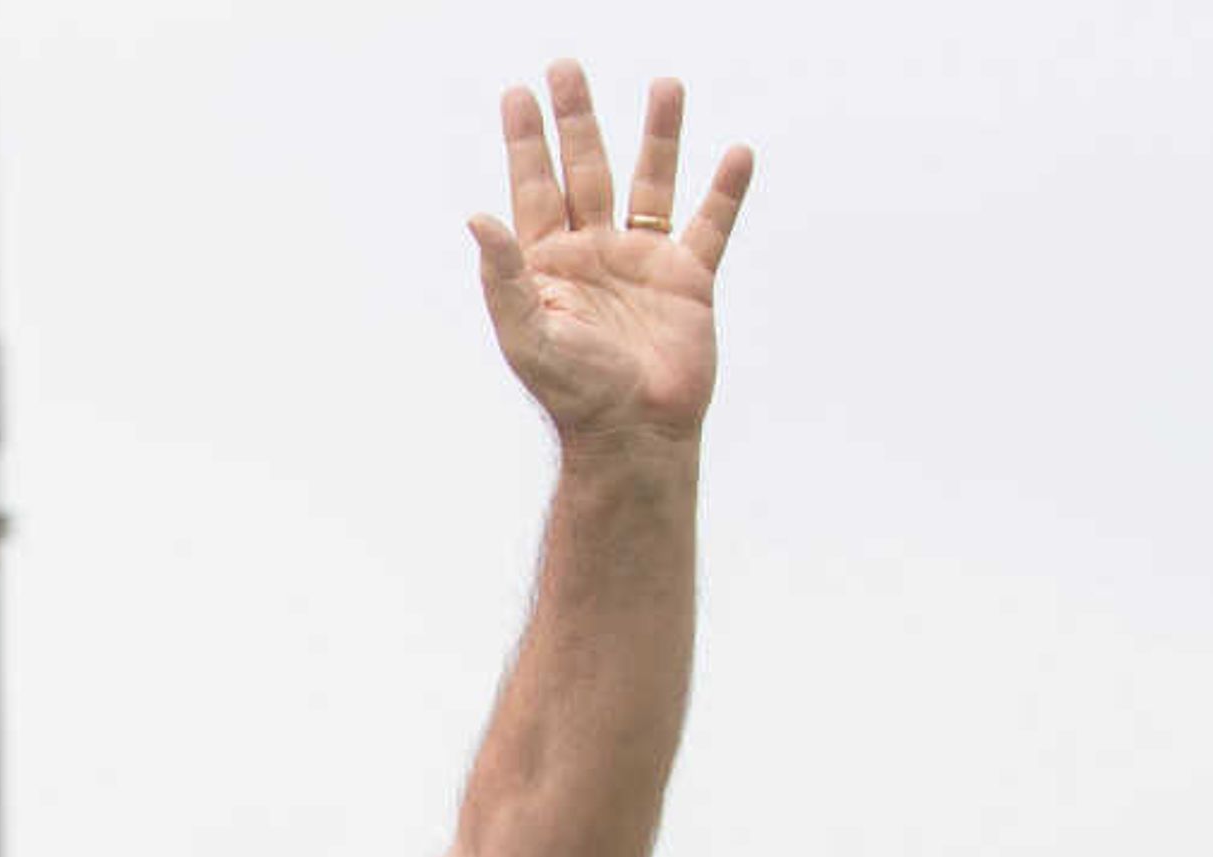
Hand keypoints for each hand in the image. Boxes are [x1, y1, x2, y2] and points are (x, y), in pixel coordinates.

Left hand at [469, 64, 752, 443]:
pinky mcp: (690, 280)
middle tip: (566, 67)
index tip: (519, 93)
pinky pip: (710, 224)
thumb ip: (503, 276)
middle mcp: (594, 254)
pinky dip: (725, 191)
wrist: (634, 434)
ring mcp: (643, 264)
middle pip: (585, 170)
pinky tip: (736, 154)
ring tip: (665, 84)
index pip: (534, 188)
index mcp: (549, 265)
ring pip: (652, 183)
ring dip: (659, 134)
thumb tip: (477, 217)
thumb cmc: (573, 394)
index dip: (527, 141)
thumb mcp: (527, 334)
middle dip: (577, 120)